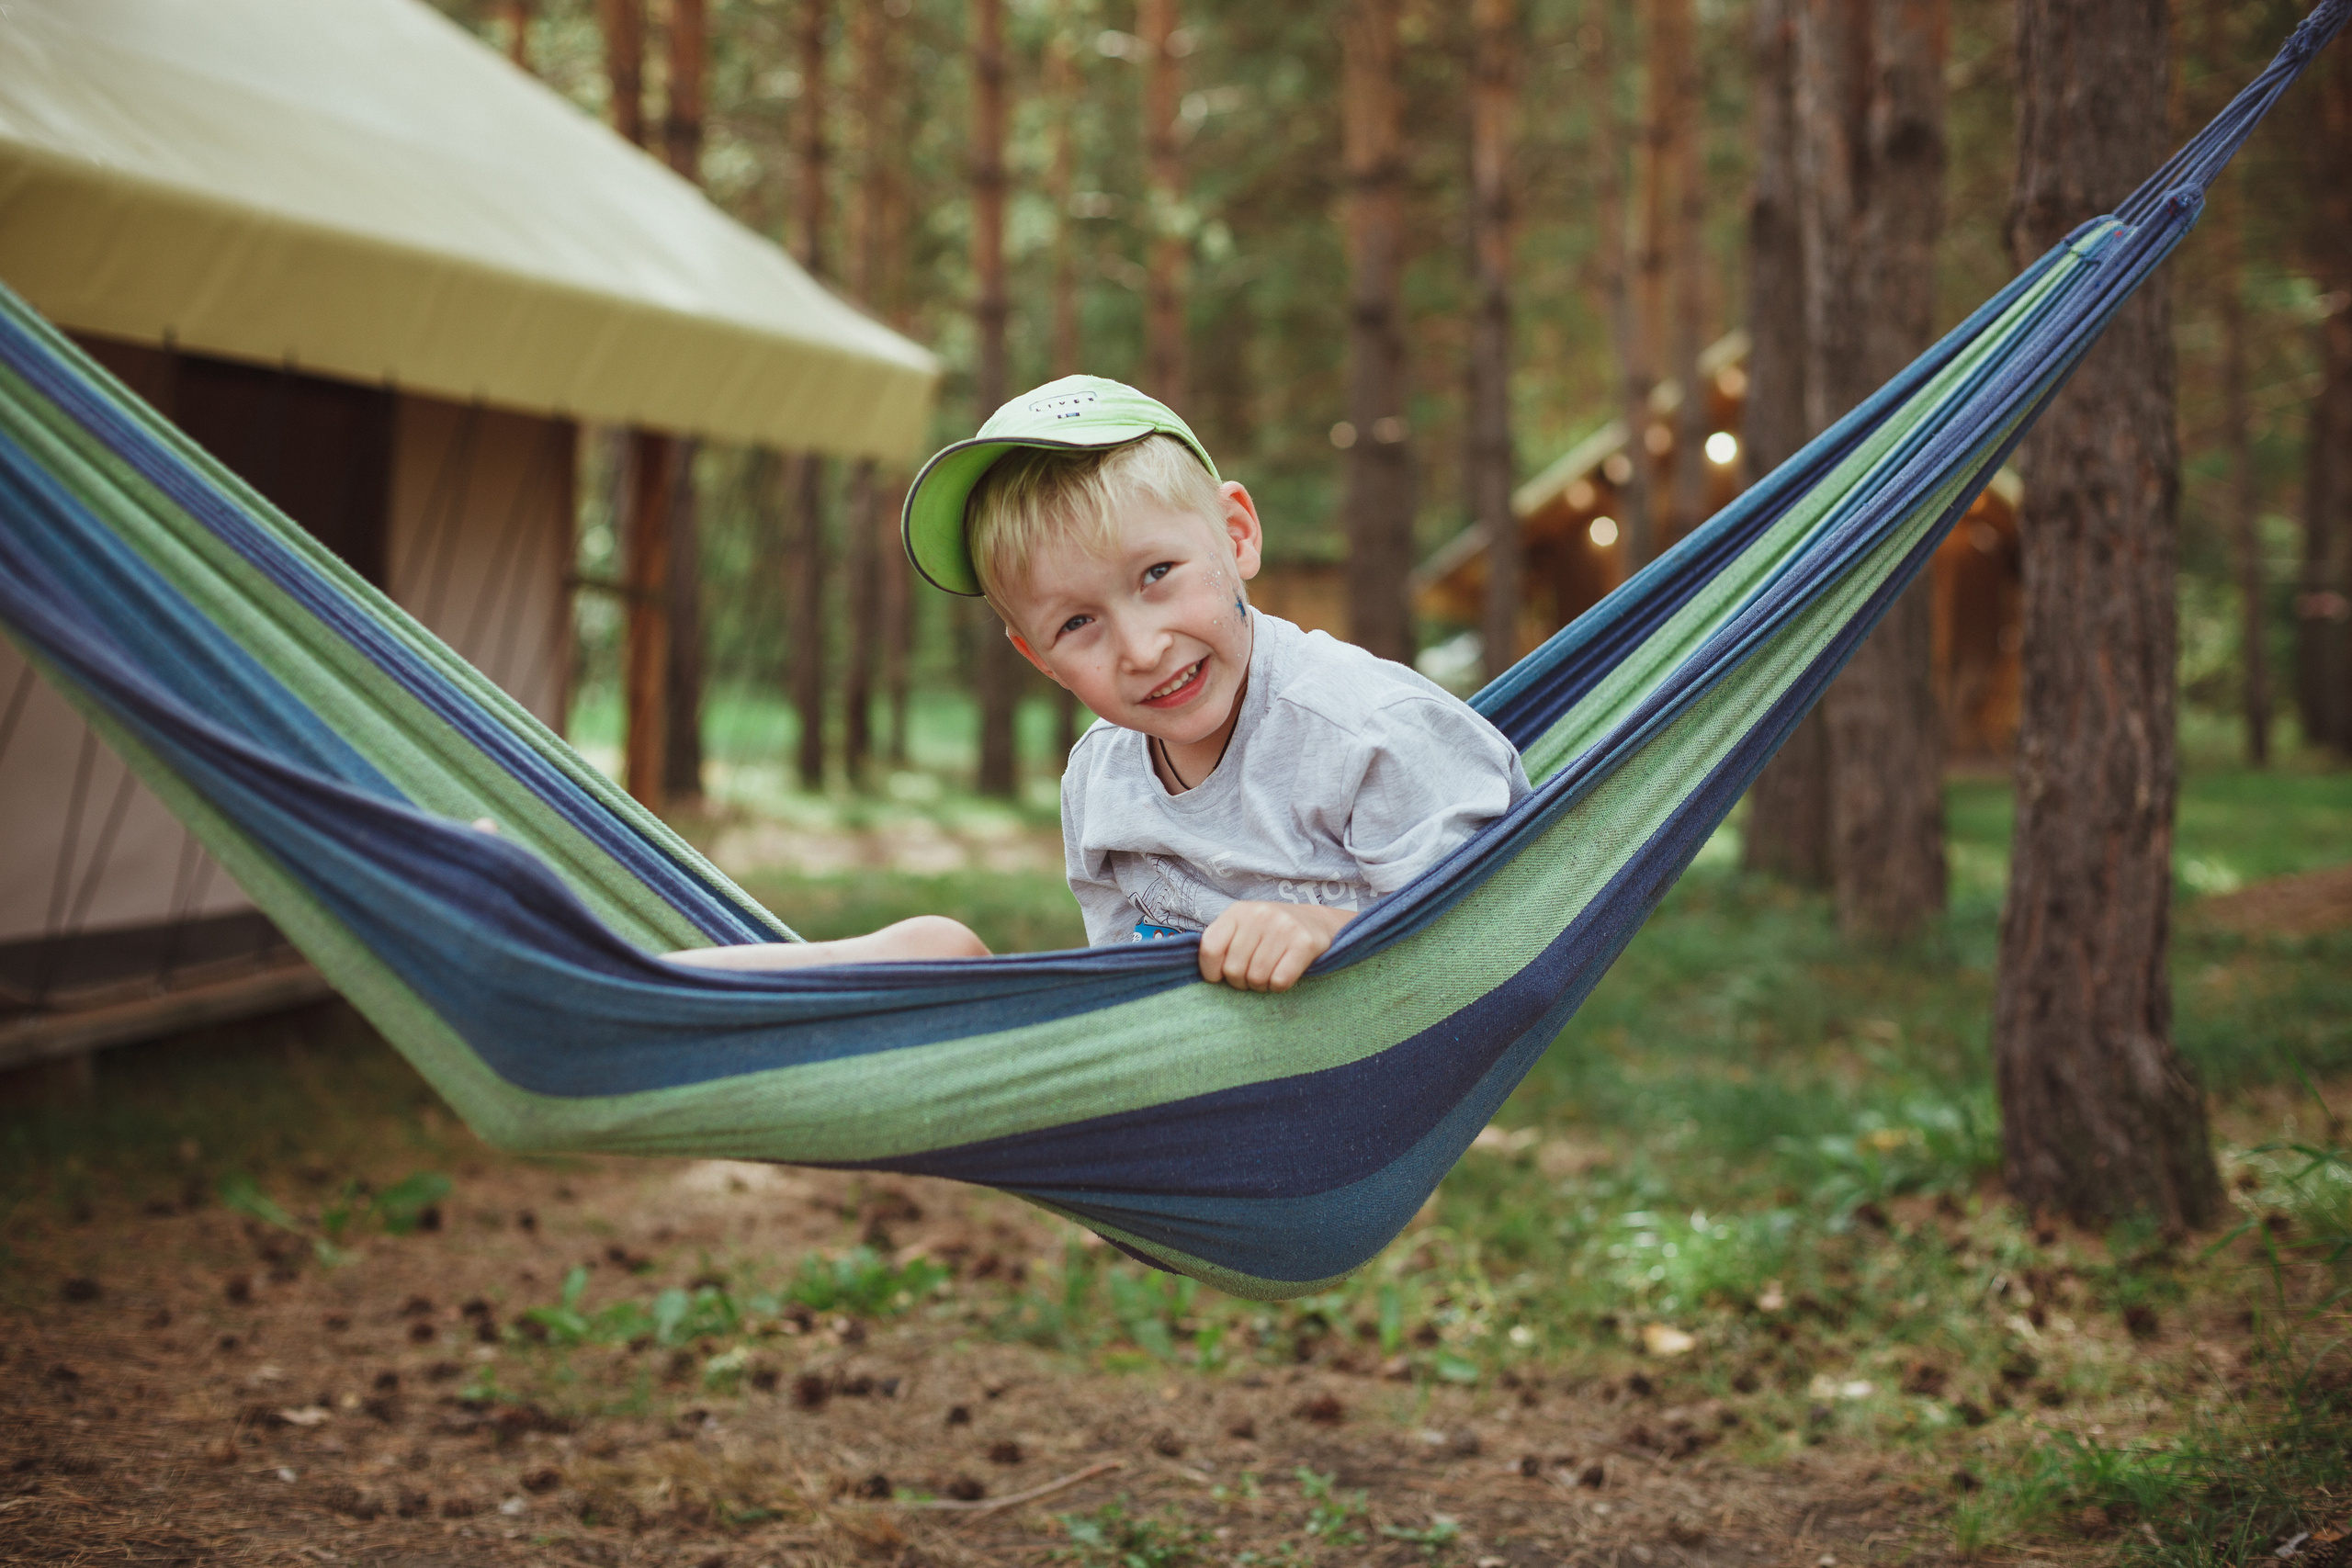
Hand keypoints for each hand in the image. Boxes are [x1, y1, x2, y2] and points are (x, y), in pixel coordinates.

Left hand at [1197, 901, 1353, 992]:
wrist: (1320, 924)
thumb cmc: (1273, 933)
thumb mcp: (1245, 928)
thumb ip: (1223, 944)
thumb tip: (1198, 976)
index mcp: (1237, 911)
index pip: (1209, 948)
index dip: (1212, 972)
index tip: (1221, 978)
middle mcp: (1259, 915)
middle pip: (1234, 969)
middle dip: (1242, 982)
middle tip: (1253, 976)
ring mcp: (1283, 927)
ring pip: (1257, 978)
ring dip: (1262, 986)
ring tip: (1269, 975)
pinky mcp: (1305, 942)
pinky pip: (1279, 981)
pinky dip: (1280, 986)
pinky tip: (1285, 974)